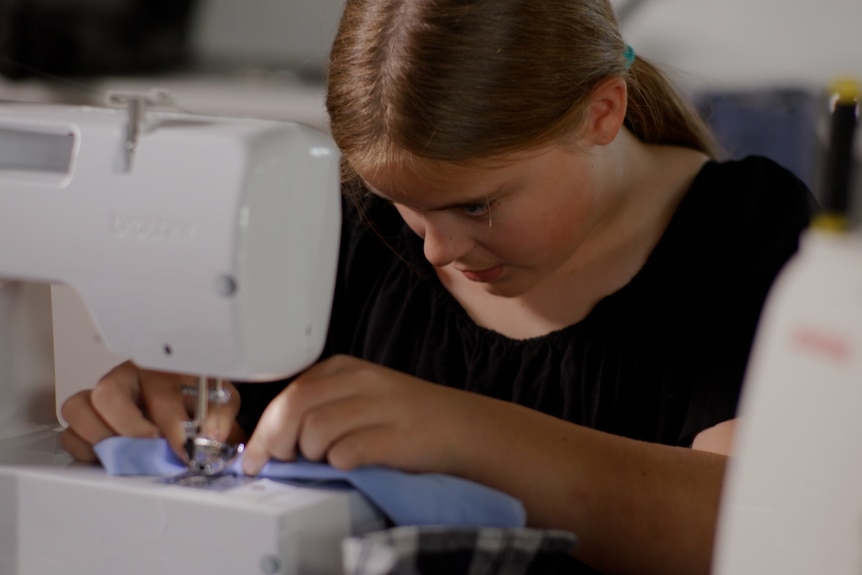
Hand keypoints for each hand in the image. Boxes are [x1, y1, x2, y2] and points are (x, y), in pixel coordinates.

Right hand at [60, 361, 241, 462]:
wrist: (192, 402)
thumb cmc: (200, 399)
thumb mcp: (219, 402)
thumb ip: (218, 418)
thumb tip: (210, 436)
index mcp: (161, 369)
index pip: (160, 396)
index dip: (173, 428)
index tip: (185, 451)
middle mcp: (126, 377)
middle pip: (107, 393)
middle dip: (129, 428)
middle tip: (149, 447)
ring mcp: (101, 396)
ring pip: (78, 409)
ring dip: (102, 438)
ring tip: (128, 454)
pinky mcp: (87, 417)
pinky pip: (70, 434)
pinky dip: (86, 450)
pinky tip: (111, 457)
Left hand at [241, 355, 479, 475]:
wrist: (459, 426)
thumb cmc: (403, 416)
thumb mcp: (359, 394)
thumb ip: (319, 405)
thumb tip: (272, 439)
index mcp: (344, 367)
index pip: (289, 393)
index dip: (265, 429)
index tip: (256, 456)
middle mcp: (360, 379)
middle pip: (295, 408)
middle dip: (278, 442)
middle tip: (284, 461)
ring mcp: (379, 406)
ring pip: (316, 431)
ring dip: (314, 455)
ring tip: (330, 458)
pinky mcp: (395, 435)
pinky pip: (346, 453)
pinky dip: (341, 463)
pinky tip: (353, 462)